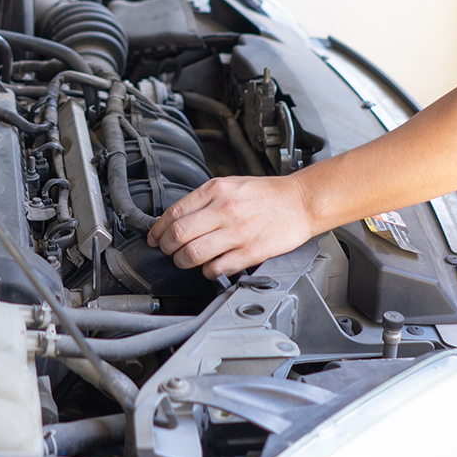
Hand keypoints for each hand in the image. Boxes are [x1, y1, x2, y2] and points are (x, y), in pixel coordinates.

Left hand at [148, 174, 318, 277]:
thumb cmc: (267, 194)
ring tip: (184, 261)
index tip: (154, 238)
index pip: (174, 213)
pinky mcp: (251, 251)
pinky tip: (208, 268)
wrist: (301, 202)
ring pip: (193, 254)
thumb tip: (177, 217)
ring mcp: (237, 232)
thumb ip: (204, 199)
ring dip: (182, 262)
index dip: (158, 230)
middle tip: (167, 251)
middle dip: (166, 248)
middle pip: (178, 235)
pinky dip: (207, 272)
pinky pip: (217, 268)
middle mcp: (224, 210)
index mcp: (216, 190)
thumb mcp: (231, 184)